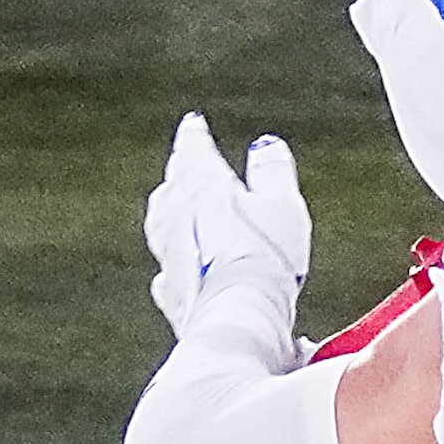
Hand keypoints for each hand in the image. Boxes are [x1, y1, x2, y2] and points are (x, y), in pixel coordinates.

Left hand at [144, 114, 310, 337]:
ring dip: (167, 208)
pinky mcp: (171, 293)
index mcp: (203, 188)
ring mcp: (169, 257)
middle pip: (173, 186)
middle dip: (180, 170)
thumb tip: (266, 144)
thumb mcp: (281, 204)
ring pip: (161, 223)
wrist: (237, 318)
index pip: (193, 152)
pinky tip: (174, 264)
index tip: (193, 124)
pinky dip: (172, 257)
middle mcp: (177, 218)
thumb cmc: (265, 257)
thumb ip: (272, 171)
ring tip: (171, 203)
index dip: (194, 136)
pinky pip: (167, 267)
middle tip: (184, 159)